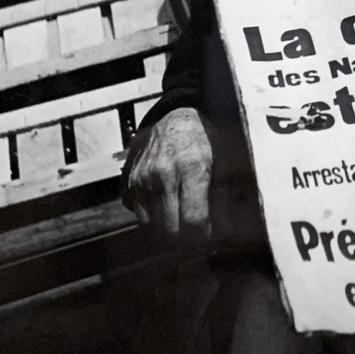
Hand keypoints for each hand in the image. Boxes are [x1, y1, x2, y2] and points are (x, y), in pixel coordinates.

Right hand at [122, 106, 214, 243]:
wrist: (176, 118)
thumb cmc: (205, 140)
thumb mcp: (223, 161)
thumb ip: (223, 196)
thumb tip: (226, 230)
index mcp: (191, 168)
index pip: (193, 219)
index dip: (203, 233)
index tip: (208, 232)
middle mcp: (162, 174)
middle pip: (171, 229)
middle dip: (186, 236)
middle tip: (195, 229)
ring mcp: (141, 179)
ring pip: (152, 226)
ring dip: (167, 227)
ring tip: (181, 215)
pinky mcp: (128, 183)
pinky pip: (138, 215)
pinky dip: (152, 216)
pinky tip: (166, 205)